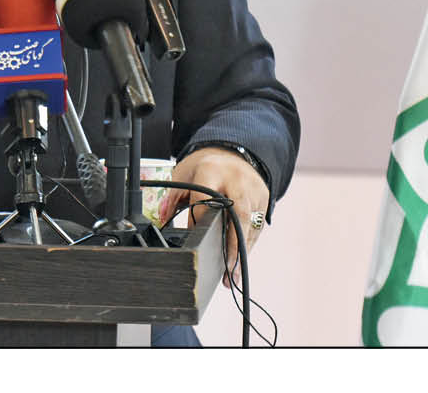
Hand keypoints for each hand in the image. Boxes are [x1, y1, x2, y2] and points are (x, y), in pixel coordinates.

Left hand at [156, 146, 269, 286]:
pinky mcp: (265, 197)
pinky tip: (240, 262)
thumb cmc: (203, 167)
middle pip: (237, 215)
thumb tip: (162, 220)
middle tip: (227, 271)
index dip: (199, 223)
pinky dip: (248, 244)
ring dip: (242, 253)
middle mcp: (237, 180)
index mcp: (212, 171)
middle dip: (232, 246)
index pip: (206, 201)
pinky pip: (258, 225)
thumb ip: (173, 197)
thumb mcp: (183, 174)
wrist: (230, 151)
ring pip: (251, 225)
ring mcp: (254, 189)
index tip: (194, 242)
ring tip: (232, 276)